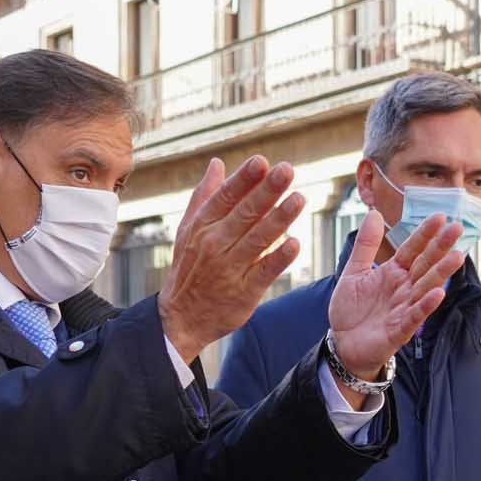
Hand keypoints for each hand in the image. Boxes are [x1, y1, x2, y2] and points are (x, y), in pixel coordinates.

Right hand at [157, 156, 304, 363]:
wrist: (181, 318)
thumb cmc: (189, 268)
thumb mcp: (188, 230)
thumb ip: (204, 196)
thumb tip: (217, 163)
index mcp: (203, 226)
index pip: (225, 197)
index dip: (244, 179)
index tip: (261, 161)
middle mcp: (214, 244)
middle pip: (245, 213)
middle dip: (266, 191)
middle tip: (286, 170)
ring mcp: (229, 268)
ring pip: (257, 240)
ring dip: (279, 219)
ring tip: (299, 199)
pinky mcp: (243, 292)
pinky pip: (263, 272)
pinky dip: (279, 258)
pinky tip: (295, 243)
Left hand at [325, 211, 464, 385]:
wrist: (343, 344)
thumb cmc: (351, 309)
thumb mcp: (354, 272)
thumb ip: (365, 245)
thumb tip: (374, 213)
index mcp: (393, 272)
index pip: (412, 249)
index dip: (424, 233)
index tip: (439, 216)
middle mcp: (404, 288)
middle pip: (425, 264)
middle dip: (440, 247)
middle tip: (457, 227)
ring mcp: (404, 308)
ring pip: (426, 287)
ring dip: (441, 272)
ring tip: (457, 256)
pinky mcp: (400, 331)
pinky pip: (414, 316)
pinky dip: (425, 306)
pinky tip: (438, 293)